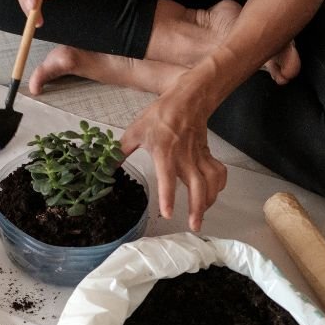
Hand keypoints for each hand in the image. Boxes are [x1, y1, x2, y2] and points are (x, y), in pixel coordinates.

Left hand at [120, 79, 227, 231]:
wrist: (187, 99)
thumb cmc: (161, 115)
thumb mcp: (135, 132)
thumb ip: (120, 152)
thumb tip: (105, 168)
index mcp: (165, 151)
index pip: (167, 177)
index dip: (168, 196)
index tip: (168, 214)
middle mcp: (185, 156)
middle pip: (197, 185)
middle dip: (197, 207)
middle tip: (194, 226)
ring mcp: (199, 156)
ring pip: (211, 182)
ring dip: (209, 201)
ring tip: (201, 216)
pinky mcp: (208, 154)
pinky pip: (218, 172)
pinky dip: (219, 186)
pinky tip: (212, 195)